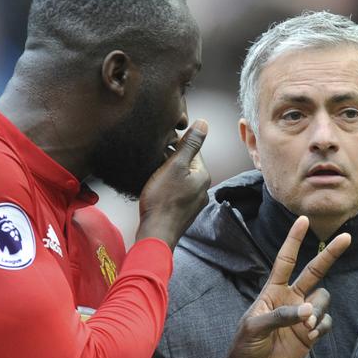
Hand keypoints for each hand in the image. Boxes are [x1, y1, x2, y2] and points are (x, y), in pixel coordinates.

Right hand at [136, 120, 210, 249]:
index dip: (175, 144)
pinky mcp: (182, 213)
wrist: (156, 234)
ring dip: (168, 174)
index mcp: (203, 175)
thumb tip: (204, 123)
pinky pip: (176, 193)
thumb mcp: (175, 165)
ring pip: (181, 179)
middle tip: (154, 160)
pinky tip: (156, 190)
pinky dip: (167, 188)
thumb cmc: (163, 200)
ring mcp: (193, 203)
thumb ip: (190, 144)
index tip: (160, 145)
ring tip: (153, 175)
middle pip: (186, 165)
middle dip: (171, 160)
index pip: (192, 150)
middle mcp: (202, 189)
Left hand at [204, 216, 350, 357]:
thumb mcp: (255, 328)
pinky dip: (322, 326)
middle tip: (346, 237)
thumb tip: (308, 311)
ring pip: (323, 299)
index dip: (293, 240)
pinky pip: (326, 321)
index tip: (302, 220)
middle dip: (329, 254)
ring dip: (319, 309)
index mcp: (272, 291)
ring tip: (307, 326)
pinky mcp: (311, 334)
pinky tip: (311, 336)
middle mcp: (290, 298)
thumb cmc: (244, 348)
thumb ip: (280, 316)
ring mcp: (302, 316)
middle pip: (314, 271)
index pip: (285, 260)